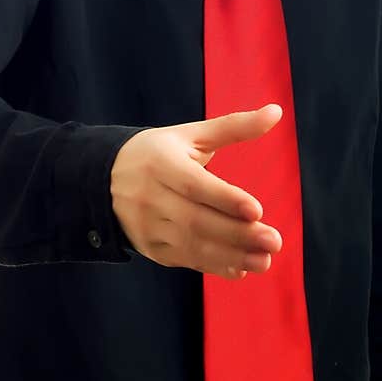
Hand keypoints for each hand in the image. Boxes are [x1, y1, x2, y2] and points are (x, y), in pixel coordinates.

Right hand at [110, 104, 284, 279]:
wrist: (105, 178)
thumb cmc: (159, 152)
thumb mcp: (191, 134)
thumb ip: (234, 126)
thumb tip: (277, 111)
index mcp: (160, 163)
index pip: (193, 184)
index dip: (225, 198)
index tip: (257, 210)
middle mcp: (150, 196)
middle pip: (196, 220)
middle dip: (237, 234)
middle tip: (274, 241)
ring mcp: (148, 225)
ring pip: (192, 244)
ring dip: (231, 256)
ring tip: (265, 260)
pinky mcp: (151, 248)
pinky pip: (185, 260)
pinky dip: (214, 266)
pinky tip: (241, 269)